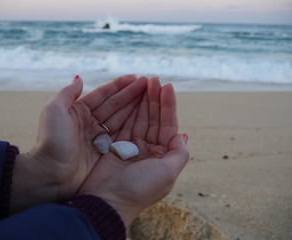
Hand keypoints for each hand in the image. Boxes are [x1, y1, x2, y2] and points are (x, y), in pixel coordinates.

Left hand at [10, 75, 147, 212]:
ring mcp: (98, 138)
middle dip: (131, 94)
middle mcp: (90, 123)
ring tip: (151, 96)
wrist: (50, 175)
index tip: (135, 77)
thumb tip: (79, 79)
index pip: (102, 95)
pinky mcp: (105, 152)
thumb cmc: (51, 142)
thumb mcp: (54, 112)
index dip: (119, 86)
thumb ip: (67, 94)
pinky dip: (133, 126)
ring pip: (120, 118)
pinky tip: (145, 117)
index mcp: (78, 111)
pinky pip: (122, 135)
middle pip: (114, 105)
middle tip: (149, 83)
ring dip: (135, 106)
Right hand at [79, 77, 188, 226]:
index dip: (168, 106)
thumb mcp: (168, 173)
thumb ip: (179, 154)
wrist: (108, 202)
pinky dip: (128, 110)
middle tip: (153, 79)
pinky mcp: (117, 146)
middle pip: (154, 119)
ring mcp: (133, 147)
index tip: (168, 86)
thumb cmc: (139, 189)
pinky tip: (131, 96)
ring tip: (144, 82)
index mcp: (163, 156)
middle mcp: (150, 150)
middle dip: (154, 99)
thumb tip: (184, 135)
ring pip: (140, 119)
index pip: (168, 125)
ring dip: (142, 101)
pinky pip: (124, 124)